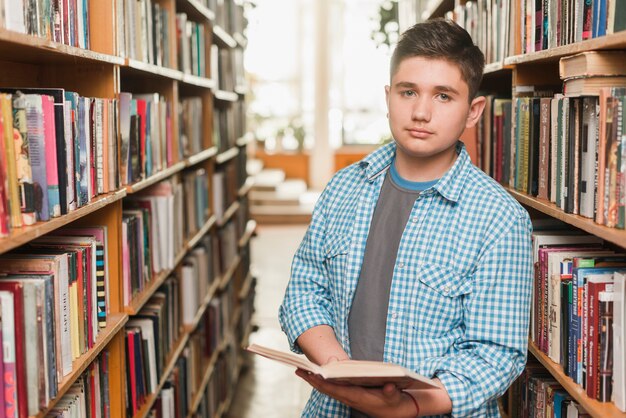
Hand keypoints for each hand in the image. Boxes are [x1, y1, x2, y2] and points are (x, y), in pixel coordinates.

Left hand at [295, 368, 417, 417]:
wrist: (395, 413)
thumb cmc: (394, 403)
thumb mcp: (394, 397)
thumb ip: (391, 392)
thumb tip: (389, 387)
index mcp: (357, 397)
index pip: (335, 389)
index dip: (322, 382)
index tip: (310, 374)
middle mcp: (349, 398)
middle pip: (326, 388)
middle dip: (311, 379)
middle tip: (298, 368)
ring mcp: (348, 397)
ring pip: (327, 388)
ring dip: (314, 380)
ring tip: (302, 369)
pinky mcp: (350, 395)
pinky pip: (332, 388)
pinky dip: (323, 381)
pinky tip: (317, 374)